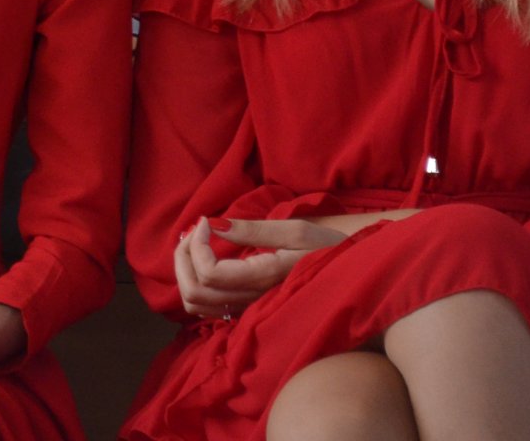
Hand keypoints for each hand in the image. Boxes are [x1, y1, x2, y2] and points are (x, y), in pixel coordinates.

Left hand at [174, 215, 346, 318]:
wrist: (347, 276)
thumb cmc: (326, 247)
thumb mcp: (295, 230)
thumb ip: (253, 229)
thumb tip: (214, 224)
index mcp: (264, 278)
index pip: (210, 274)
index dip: (196, 246)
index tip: (205, 221)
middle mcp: (251, 300)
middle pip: (194, 291)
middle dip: (182, 257)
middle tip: (194, 230)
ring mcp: (247, 308)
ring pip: (195, 303)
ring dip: (184, 270)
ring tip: (194, 242)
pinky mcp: (245, 309)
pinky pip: (206, 305)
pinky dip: (194, 281)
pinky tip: (203, 258)